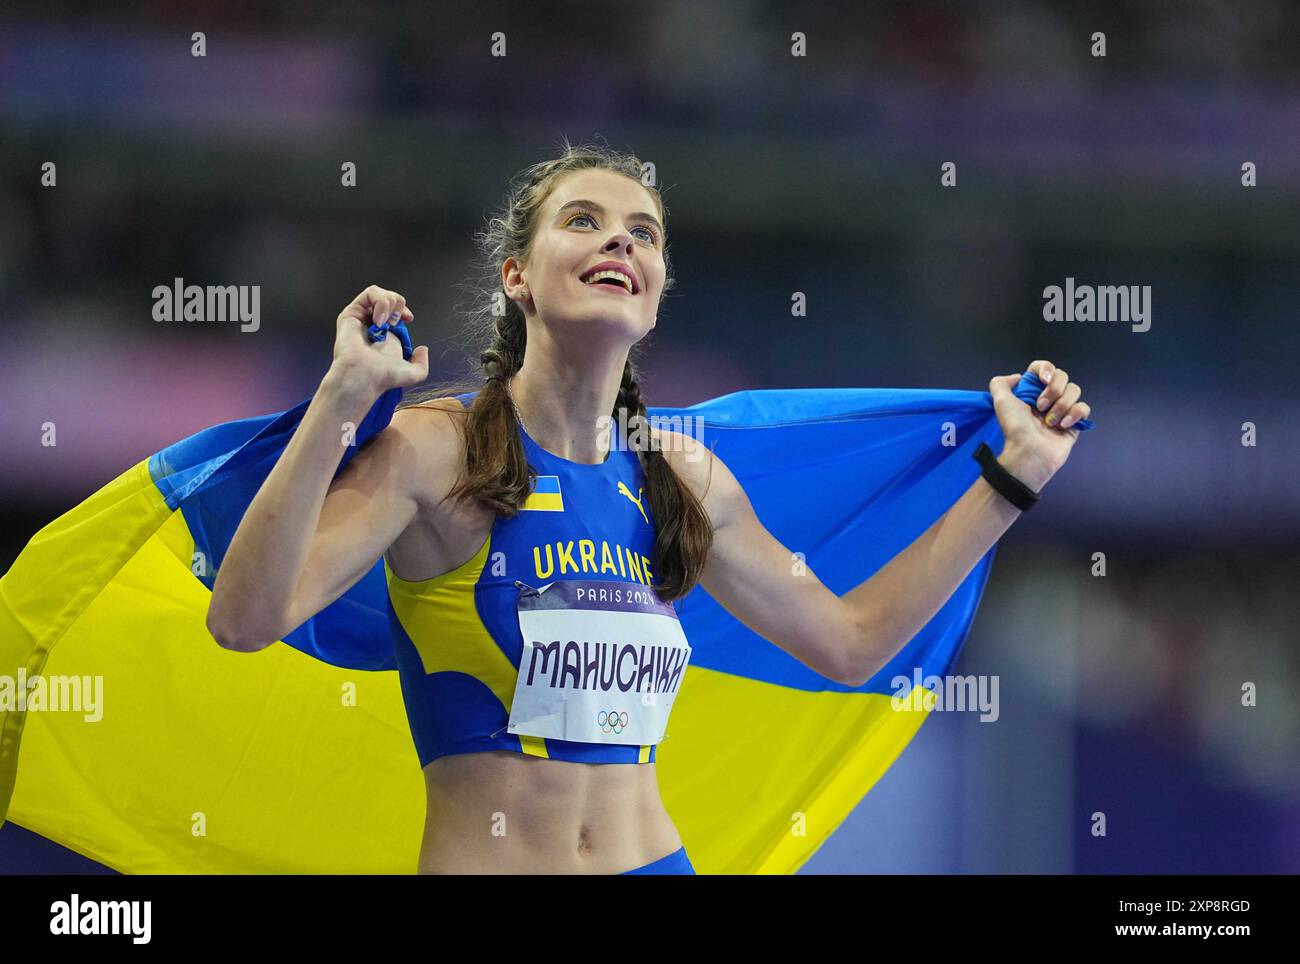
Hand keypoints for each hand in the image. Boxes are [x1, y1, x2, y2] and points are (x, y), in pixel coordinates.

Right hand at [329, 284, 429, 396]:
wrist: (365, 376)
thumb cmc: (383, 377)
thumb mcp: (413, 374)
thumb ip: (422, 364)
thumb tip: (423, 349)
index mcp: (385, 334)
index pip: (396, 310)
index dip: (404, 310)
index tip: (409, 318)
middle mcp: (372, 324)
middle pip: (390, 298)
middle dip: (398, 306)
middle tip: (393, 324)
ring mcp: (361, 318)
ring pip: (379, 293)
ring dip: (389, 304)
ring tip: (385, 322)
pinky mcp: (351, 313)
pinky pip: (370, 293)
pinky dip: (380, 301)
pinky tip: (379, 319)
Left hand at [988, 359, 1090, 490]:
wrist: (1029, 453)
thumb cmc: (1015, 428)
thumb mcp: (1000, 401)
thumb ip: (1000, 383)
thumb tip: (1018, 377)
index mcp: (1030, 391)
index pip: (1044, 368)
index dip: (1046, 369)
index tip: (1043, 380)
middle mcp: (1047, 398)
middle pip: (1063, 376)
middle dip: (1054, 390)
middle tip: (1040, 407)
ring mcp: (1062, 410)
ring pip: (1074, 390)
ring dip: (1062, 405)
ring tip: (1049, 422)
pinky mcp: (1074, 423)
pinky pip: (1083, 408)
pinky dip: (1074, 415)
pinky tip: (1062, 426)